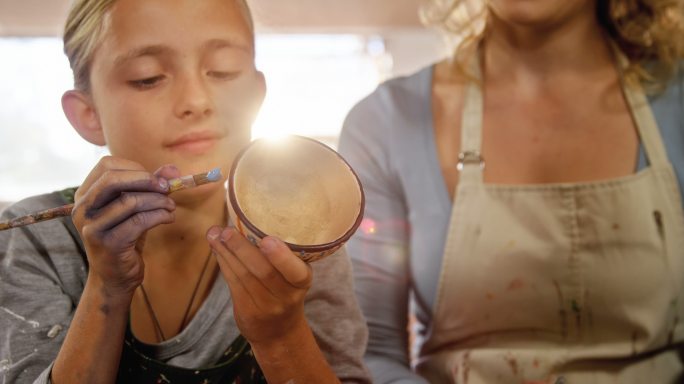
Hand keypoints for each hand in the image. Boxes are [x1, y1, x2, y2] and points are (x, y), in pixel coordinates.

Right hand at [71, 157, 178, 298]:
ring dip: (158, 201)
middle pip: (113, 179)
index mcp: (85, 195)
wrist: (115, 277)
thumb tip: (172, 169)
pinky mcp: (108, 243)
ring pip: (130, 201)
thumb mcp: (136, 208)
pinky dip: (160, 216)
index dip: (135, 169)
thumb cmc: (125, 237)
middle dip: (146, 180)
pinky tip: (169, 218)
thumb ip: (150, 187)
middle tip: (167, 188)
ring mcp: (92, 227)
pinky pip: (139, 221)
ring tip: (170, 207)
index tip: (156, 180)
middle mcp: (82, 209)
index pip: (107, 166)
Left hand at [206, 226, 312, 345]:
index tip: (267, 240)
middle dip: (243, 249)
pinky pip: (232, 283)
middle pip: (263, 272)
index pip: (295, 271)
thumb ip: (282, 254)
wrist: (279, 331)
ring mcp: (265, 306)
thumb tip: (252, 217)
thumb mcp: (294, 276)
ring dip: (226, 252)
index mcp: (302, 281)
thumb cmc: (286, 291)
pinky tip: (216, 248)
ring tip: (214, 233)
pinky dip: (223, 262)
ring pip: (243, 276)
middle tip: (227, 231)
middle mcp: (286, 296)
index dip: (281, 257)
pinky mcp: (246, 311)